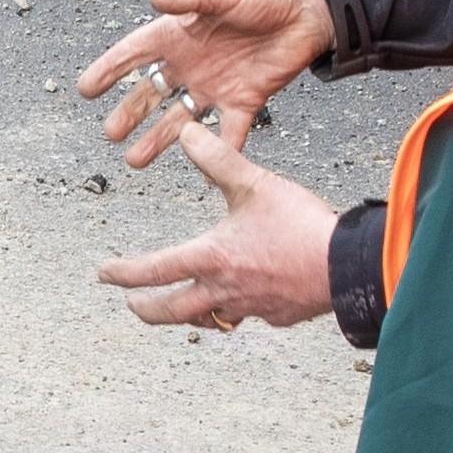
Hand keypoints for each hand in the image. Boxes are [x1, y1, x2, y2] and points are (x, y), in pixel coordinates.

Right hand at [80, 0, 334, 169]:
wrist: (310, 8)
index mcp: (179, 33)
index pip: (134, 54)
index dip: (109, 70)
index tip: (84, 90)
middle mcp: (191, 62)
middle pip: (151, 93)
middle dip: (130, 113)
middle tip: (110, 134)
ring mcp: (216, 85)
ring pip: (180, 119)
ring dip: (159, 140)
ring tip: (135, 161)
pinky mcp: (245, 101)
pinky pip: (227, 133)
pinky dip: (216, 153)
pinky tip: (201, 171)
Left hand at [95, 128, 342, 332]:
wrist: (347, 266)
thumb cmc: (301, 226)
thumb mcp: (255, 184)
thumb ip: (217, 159)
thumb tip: (186, 133)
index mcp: (211, 258)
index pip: (154, 271)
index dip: (124, 273)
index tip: (104, 275)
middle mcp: (223, 290)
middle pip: (172, 310)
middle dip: (147, 309)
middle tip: (133, 305)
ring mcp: (251, 308)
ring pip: (209, 319)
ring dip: (190, 314)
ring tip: (184, 307)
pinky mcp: (278, 315)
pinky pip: (248, 316)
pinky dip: (237, 310)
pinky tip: (244, 299)